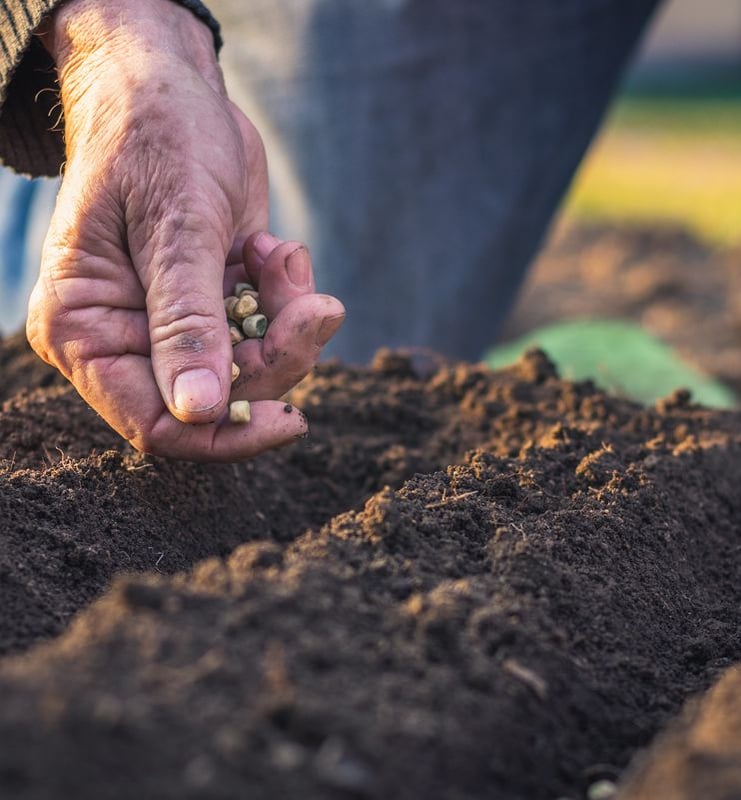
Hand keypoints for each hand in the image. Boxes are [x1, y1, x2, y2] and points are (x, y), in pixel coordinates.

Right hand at [28, 0, 344, 459]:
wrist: (173, 86)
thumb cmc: (155, 138)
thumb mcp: (175, 227)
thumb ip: (186, 321)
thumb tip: (199, 412)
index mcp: (85, 330)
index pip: (154, 424)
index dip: (222, 435)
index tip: (290, 418)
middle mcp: (125, 339)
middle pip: (217, 402)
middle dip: (275, 359)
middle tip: (317, 308)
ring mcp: (172, 326)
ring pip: (251, 370)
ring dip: (288, 323)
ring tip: (286, 258)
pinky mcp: (213, 307)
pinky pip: (265, 334)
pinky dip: (286, 299)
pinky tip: (278, 249)